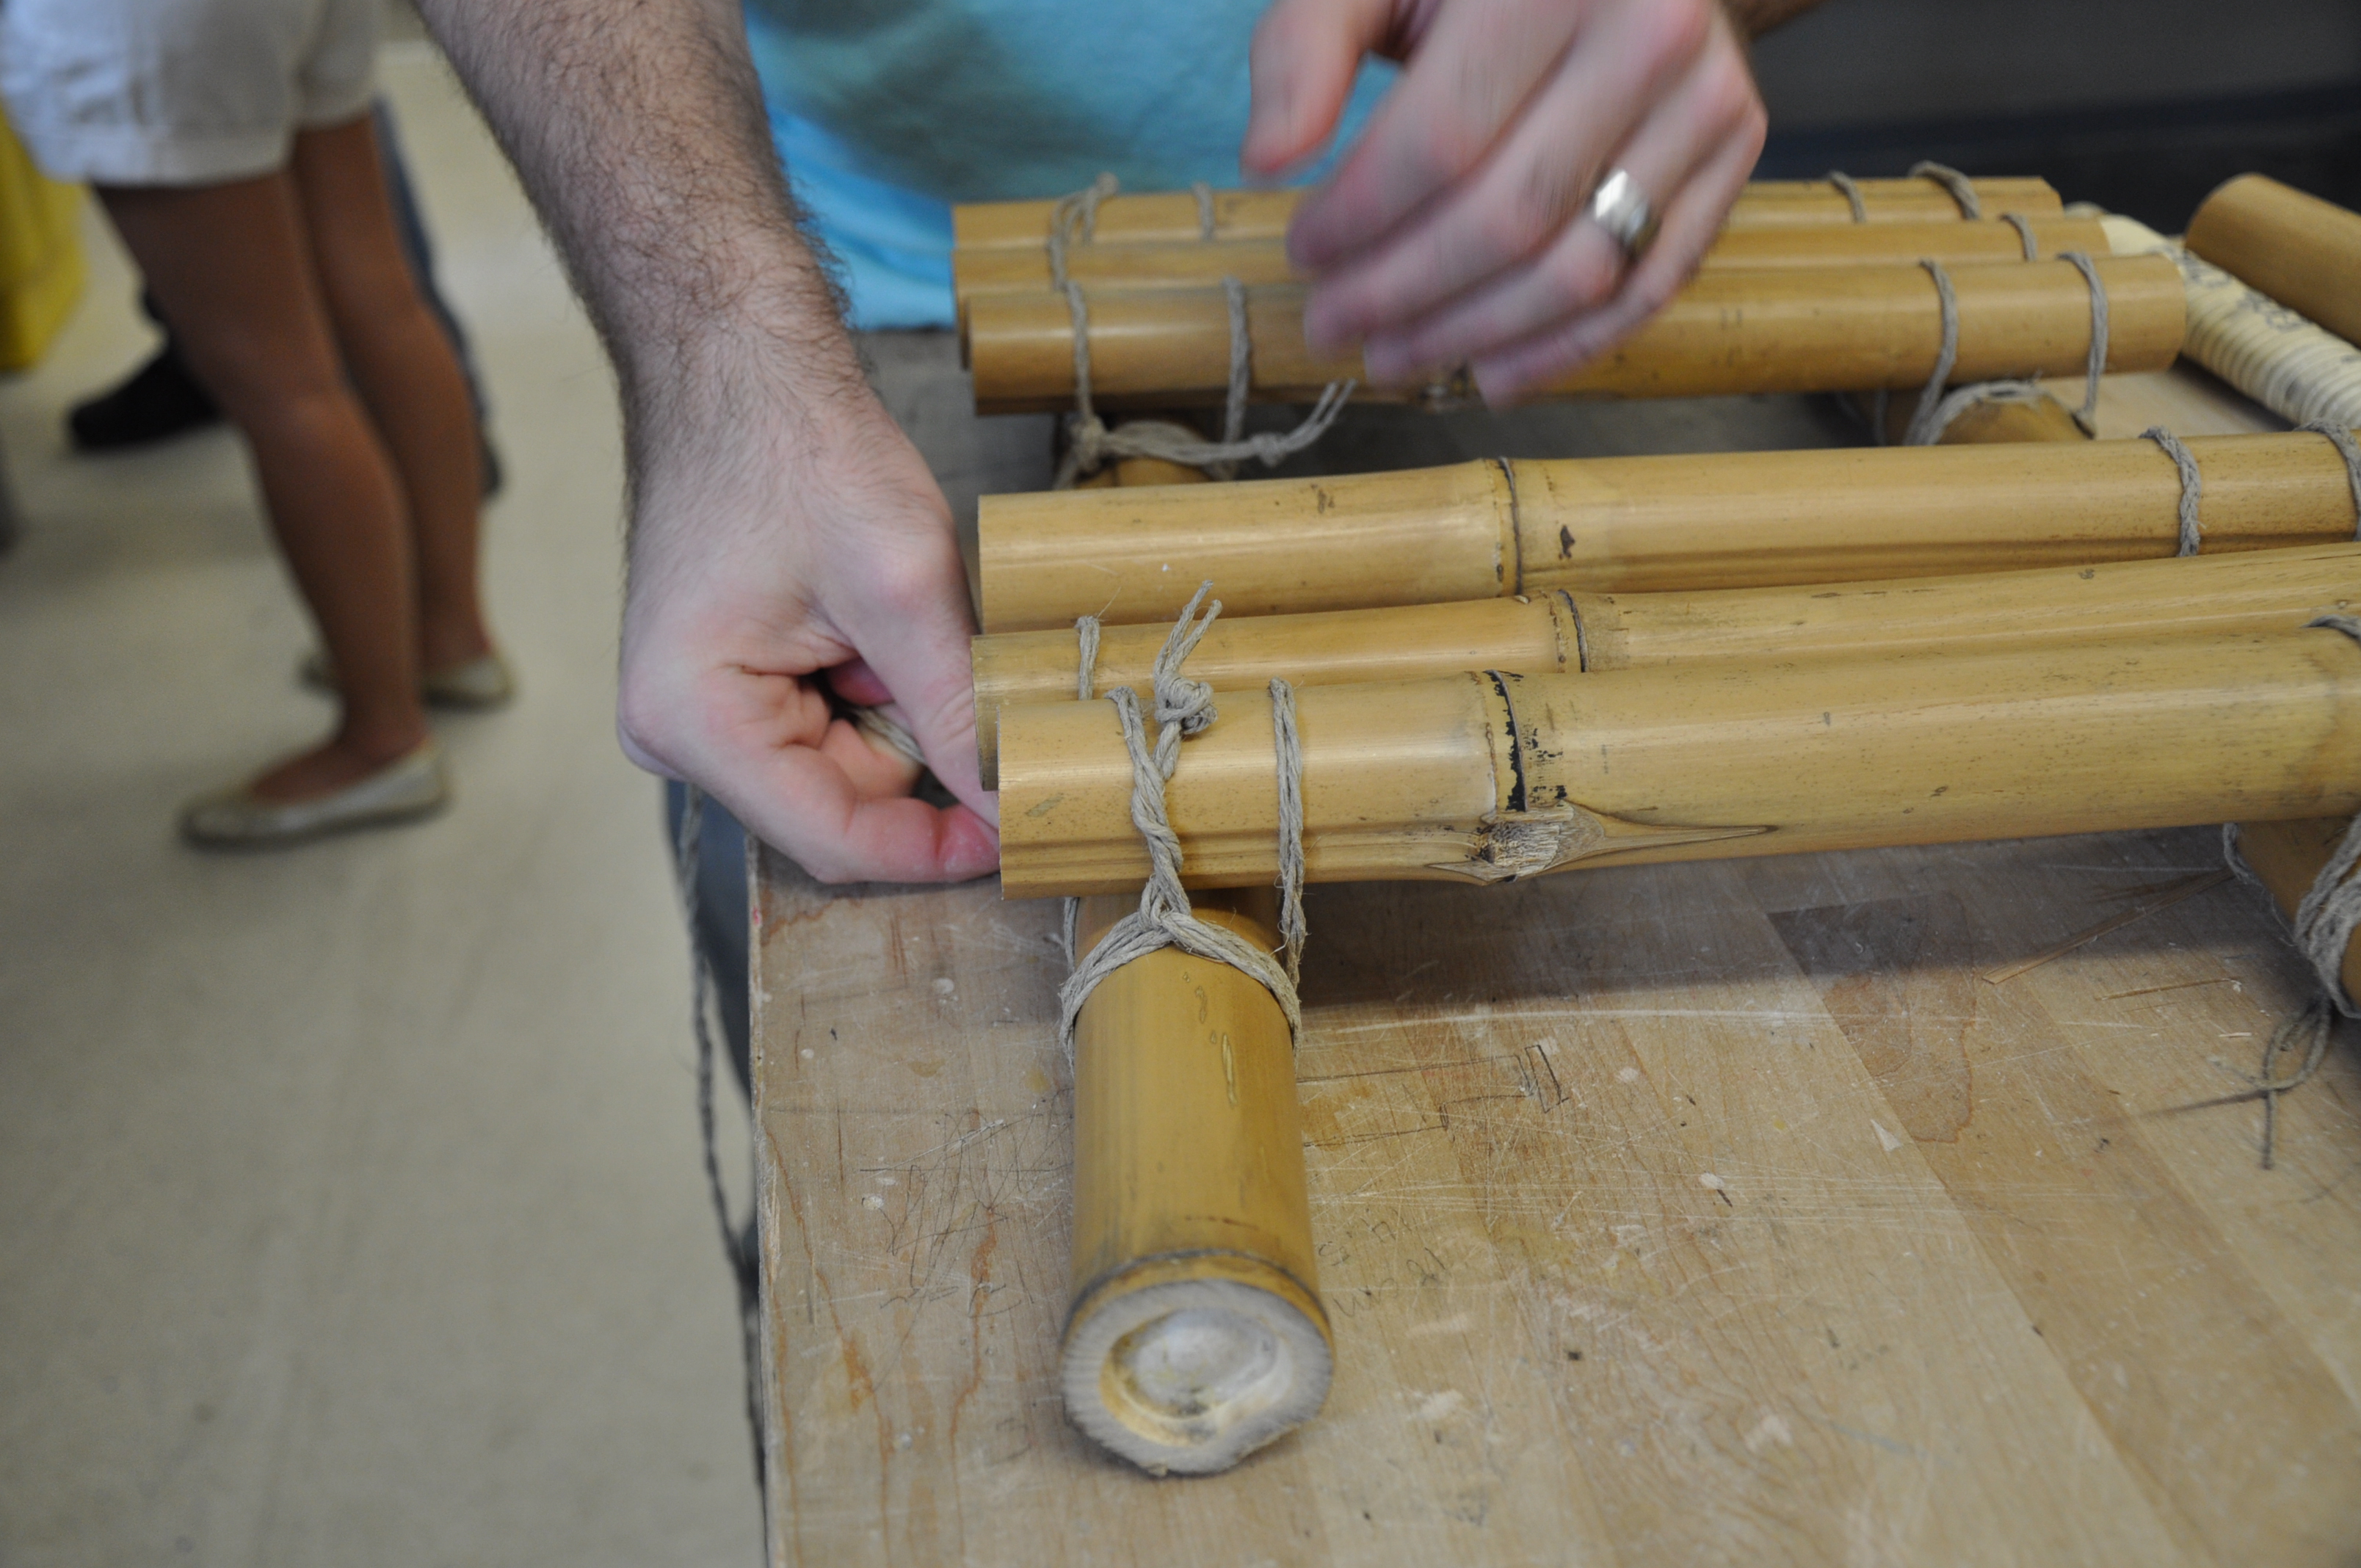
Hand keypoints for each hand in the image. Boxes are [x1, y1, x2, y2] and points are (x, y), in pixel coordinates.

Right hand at [617, 389, 999, 884]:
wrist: (741, 366)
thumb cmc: (799, 450)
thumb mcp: (904, 589)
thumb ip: (959, 715)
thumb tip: (1014, 808)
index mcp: (691, 722)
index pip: (834, 840)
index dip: (937, 850)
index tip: (1020, 831)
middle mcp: (675, 735)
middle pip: (840, 805)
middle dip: (915, 748)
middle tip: (950, 659)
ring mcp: (697, 712)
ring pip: (844, 766)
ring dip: (896, 707)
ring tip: (889, 615)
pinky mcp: (726, 687)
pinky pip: (827, 725)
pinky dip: (873, 684)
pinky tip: (864, 616)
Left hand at [1244, 0, 1767, 403]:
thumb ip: (1305, 46)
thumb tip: (1266, 159)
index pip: (1441, 141)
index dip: (1359, 219)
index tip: (1301, 254)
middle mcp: (1654, 33)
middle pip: (1509, 217)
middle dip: (1404, 293)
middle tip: (1333, 326)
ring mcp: (1711, 100)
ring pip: (1579, 269)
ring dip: (1473, 337)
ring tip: (1394, 358)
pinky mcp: (1738, 154)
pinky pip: (1649, 285)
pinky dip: (1566, 349)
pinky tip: (1490, 373)